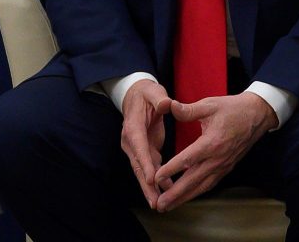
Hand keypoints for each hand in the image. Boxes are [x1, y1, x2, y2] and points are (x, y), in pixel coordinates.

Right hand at [120, 78, 172, 207]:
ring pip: (142, 171)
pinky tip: (167, 192)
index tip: (151, 179)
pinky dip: (157, 181)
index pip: (139, 146)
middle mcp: (131, 140)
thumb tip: (167, 104)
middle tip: (155, 202)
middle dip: (146, 185)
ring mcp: (136, 147)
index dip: (144, 163)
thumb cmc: (147, 94)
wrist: (136, 96)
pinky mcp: (143, 150)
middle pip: (138, 165)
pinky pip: (149, 168)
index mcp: (133, 126)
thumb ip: (159, 98)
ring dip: (150, 188)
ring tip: (159, 205)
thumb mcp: (153, 92)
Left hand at [153, 92, 277, 211]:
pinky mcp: (226, 168)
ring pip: (202, 186)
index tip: (156, 178)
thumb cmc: (232, 109)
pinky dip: (197, 192)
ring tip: (169, 206)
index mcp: (212, 143)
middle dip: (175, 194)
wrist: (256, 116)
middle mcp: (218, 159)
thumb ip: (188, 110)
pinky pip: (210, 183)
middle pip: (193, 180)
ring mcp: (223, 165)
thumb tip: (169, 106)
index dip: (171, 170)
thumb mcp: (209, 105)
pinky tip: (187, 196)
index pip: (187, 160)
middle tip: (160, 204)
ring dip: (185, 197)